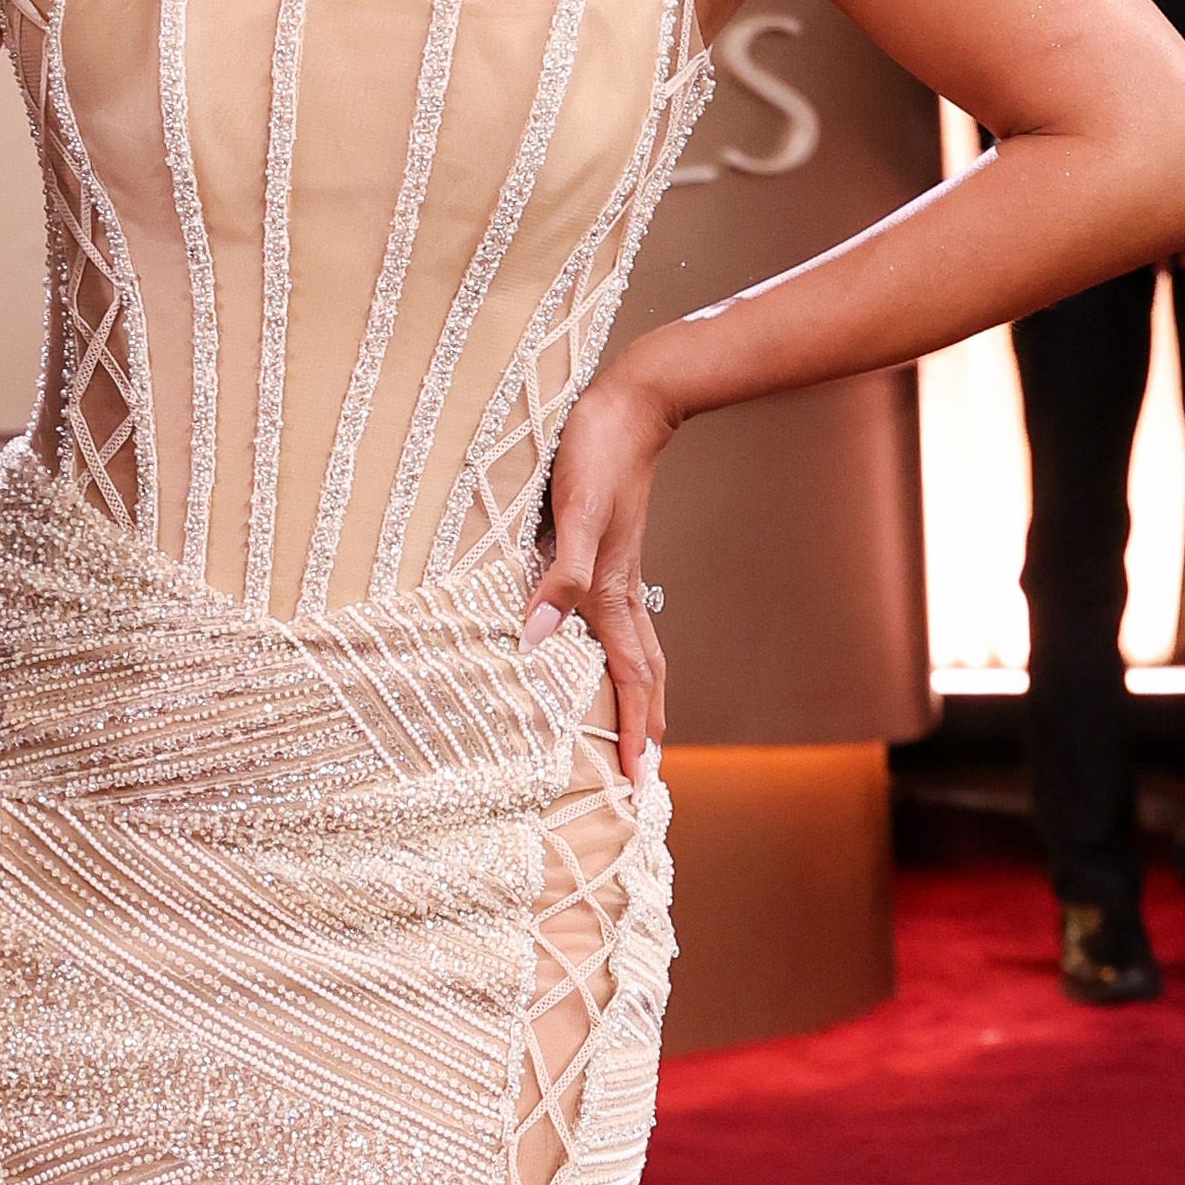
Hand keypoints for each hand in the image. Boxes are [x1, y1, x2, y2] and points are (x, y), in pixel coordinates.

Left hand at [525, 349, 677, 787]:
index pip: (631, 678)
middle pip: (645, 674)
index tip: (640, 780)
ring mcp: (619, 575)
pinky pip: (621, 624)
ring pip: (638, 650)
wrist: (631, 404)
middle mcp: (621, 591)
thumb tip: (537, 639)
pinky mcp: (610, 556)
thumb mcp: (572, 513)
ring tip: (639, 731)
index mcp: (612, 592)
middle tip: (646, 777)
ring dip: (640, 696)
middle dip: (647, 728)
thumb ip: (558, 577)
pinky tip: (604, 655)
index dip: (635, 732)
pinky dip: (621, 656)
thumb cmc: (597, 453)